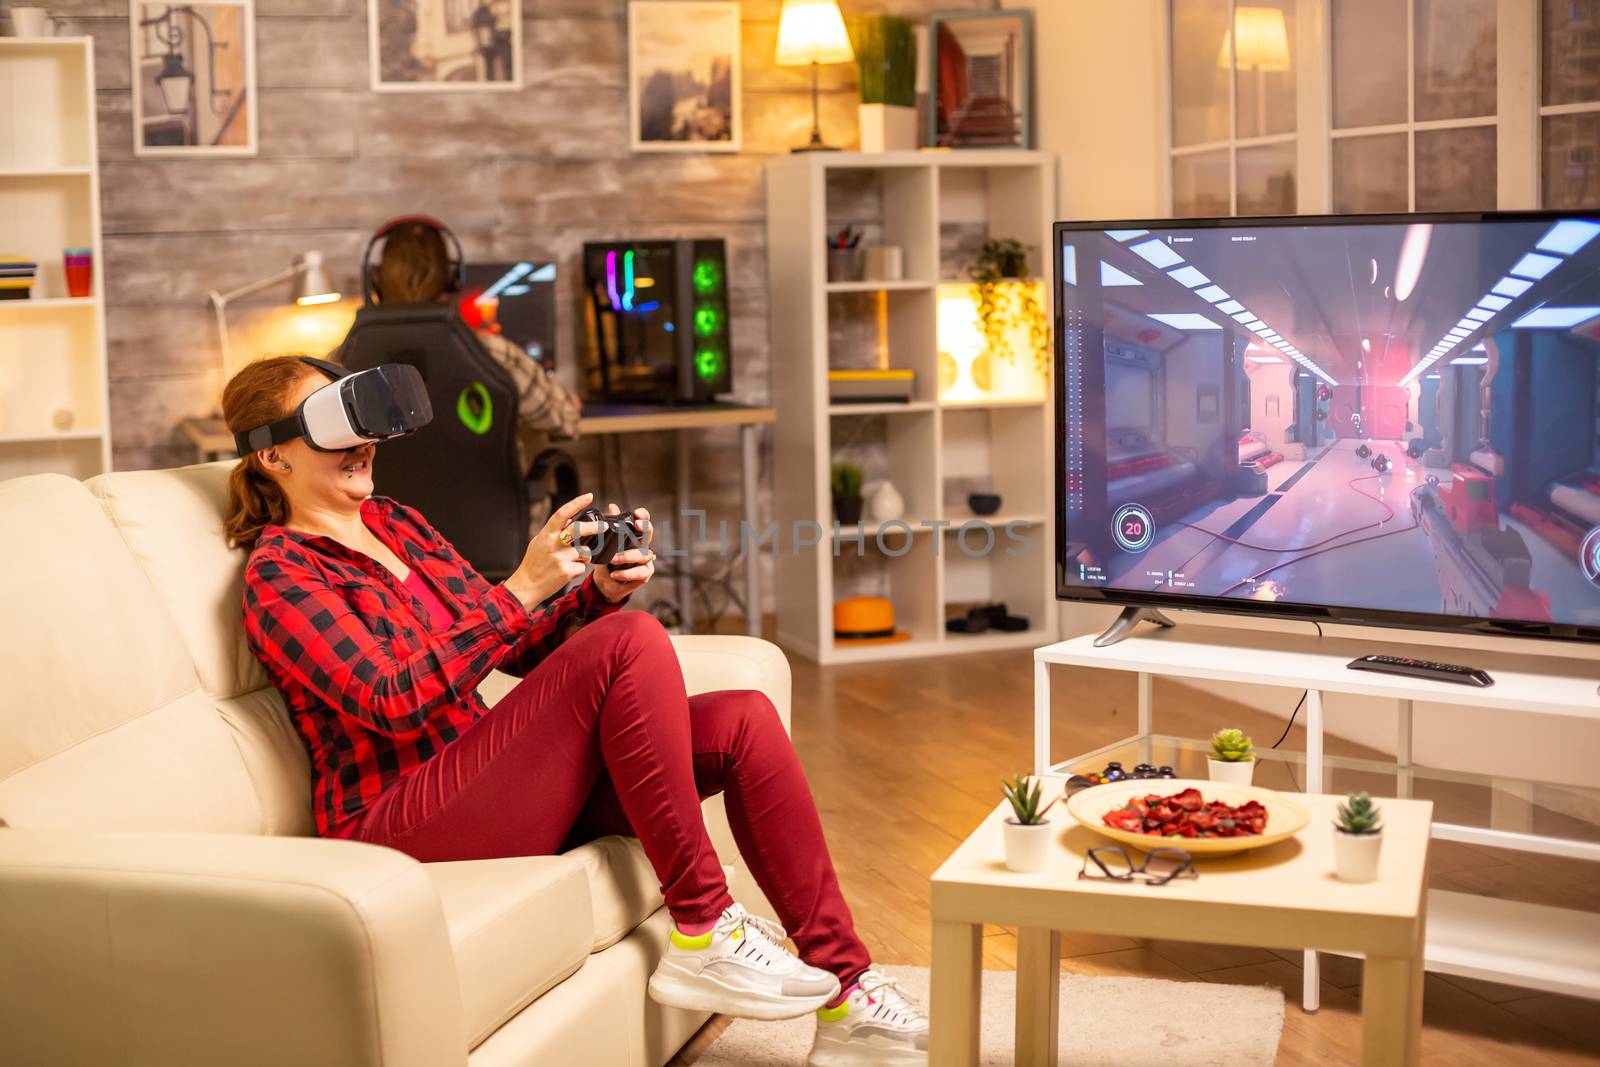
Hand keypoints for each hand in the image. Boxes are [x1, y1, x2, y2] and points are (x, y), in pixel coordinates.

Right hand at [503, 493, 599, 608]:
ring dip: (585, 556)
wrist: (526, 586)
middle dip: (594, 527)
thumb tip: (570, 519)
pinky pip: (582, 567)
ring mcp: (560, 558)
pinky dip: (579, 569)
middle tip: (604, 527)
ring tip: (574, 561)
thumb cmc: (534, 563)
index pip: (562, 514)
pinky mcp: (566, 572)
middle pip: (578, 530)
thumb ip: (554, 531)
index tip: (589, 496)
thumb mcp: (539, 542)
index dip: (576, 503)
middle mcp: (553, 544)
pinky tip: (569, 572)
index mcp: (546, 534)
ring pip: (585, 551)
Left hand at [592, 505, 654, 602]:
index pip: (643, 523)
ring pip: (643, 555)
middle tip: (636, 525)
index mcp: (634, 537)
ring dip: (627, 556)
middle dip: (644, 529)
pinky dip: (626, 573)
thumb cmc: (607, 561)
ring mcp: (645, 561)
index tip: (637, 513)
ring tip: (612, 559)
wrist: (605, 583)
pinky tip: (614, 574)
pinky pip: (639, 572)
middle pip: (649, 535)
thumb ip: (610, 526)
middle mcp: (643, 547)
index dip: (643, 517)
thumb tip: (612, 506)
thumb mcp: (605, 544)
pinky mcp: (644, 575)